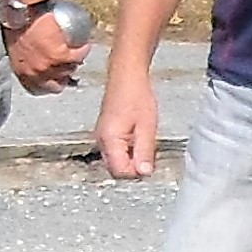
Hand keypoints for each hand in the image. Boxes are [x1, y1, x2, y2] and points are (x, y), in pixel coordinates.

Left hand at [7, 10, 83, 94]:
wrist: (23, 10)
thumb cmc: (15, 21)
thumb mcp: (15, 44)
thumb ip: (24, 55)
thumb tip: (33, 56)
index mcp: (22, 71)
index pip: (37, 88)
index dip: (48, 85)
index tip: (54, 79)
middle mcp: (36, 73)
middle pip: (57, 84)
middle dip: (64, 77)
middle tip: (68, 65)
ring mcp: (49, 66)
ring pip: (70, 70)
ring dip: (75, 62)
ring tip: (77, 52)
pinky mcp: (61, 55)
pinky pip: (78, 55)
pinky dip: (84, 50)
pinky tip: (86, 44)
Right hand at [94, 66, 160, 180]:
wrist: (126, 77)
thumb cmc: (136, 96)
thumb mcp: (147, 126)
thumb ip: (144, 152)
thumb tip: (144, 174)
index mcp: (109, 141)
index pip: (120, 172)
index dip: (137, 172)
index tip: (149, 162)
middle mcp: (101, 142)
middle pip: (117, 170)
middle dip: (134, 166)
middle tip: (149, 150)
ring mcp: (102, 139)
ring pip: (117, 162)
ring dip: (132, 158)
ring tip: (144, 139)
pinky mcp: (106, 135)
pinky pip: (116, 152)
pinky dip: (128, 151)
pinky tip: (138, 137)